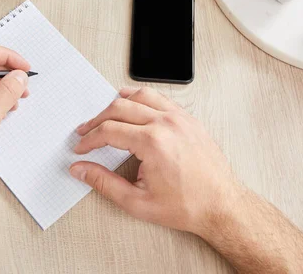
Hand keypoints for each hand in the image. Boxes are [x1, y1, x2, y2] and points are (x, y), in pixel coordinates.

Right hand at [70, 87, 240, 234]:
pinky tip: (134, 105)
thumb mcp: (137, 201)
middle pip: (119, 108)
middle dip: (97, 120)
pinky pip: (160, 98)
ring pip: (140, 95)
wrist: (221, 206)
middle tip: (86, 132)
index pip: (109, 131)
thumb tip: (81, 170)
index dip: (90, 139)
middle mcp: (166, 124)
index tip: (82, 148)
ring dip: (118, 103)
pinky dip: (142, 98)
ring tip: (105, 115)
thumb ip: (103, 183)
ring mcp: (180, 118)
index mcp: (152, 142)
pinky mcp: (189, 119)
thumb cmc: (187, 205)